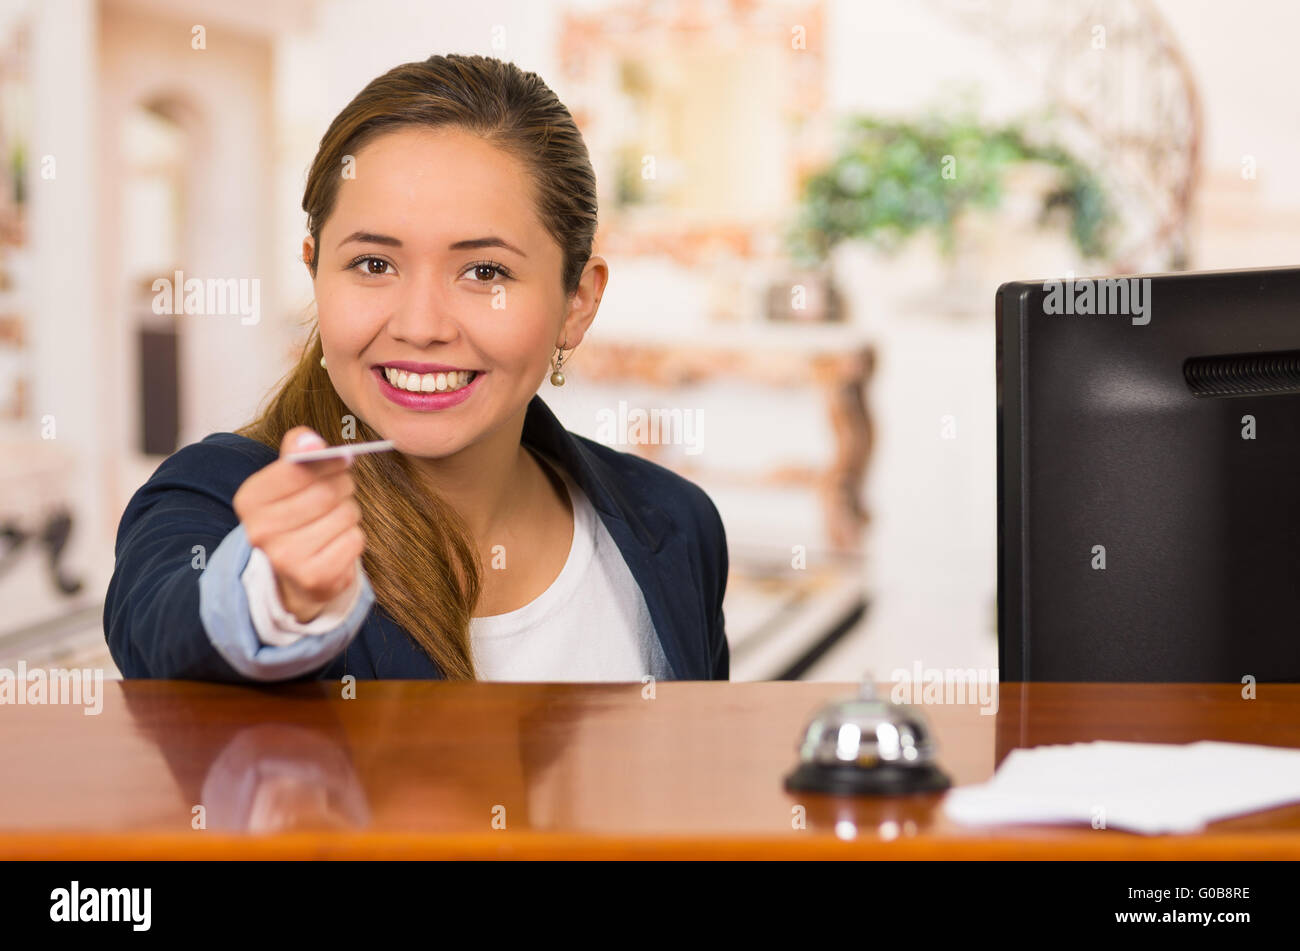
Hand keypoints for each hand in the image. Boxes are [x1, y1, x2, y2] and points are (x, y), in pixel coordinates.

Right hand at [232, 426, 365, 623]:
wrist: (293, 575)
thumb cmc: (296, 515)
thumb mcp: (287, 480)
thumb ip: (298, 451)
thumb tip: (310, 440)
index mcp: (249, 499)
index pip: (298, 468)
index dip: (329, 461)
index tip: (342, 460)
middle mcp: (260, 531)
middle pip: (326, 492)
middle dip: (344, 486)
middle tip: (342, 490)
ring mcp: (286, 558)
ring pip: (345, 515)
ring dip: (350, 512)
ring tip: (335, 519)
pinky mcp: (314, 578)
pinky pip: (354, 540)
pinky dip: (354, 537)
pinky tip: (336, 542)